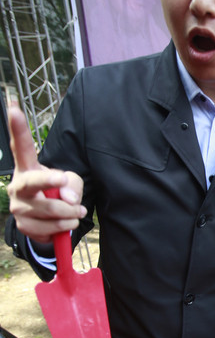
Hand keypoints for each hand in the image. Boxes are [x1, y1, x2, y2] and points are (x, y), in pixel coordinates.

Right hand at [7, 101, 85, 244]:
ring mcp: (18, 207)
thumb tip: (68, 199)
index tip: (14, 108)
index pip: (21, 146)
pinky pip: (50, 228)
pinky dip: (65, 227)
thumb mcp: (70, 182)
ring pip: (50, 210)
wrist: (46, 220)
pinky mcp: (23, 226)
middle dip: (50, 182)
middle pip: (34, 182)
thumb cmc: (57, 192)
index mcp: (27, 168)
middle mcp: (18, 186)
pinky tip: (66, 223)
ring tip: (77, 212)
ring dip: (71, 213)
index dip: (18, 128)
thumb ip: (73, 184)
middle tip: (65, 182)